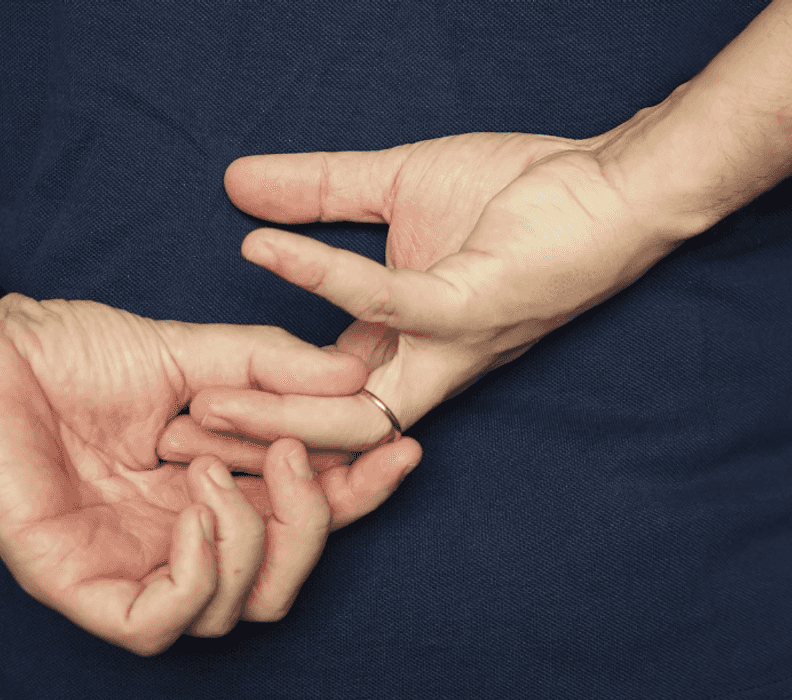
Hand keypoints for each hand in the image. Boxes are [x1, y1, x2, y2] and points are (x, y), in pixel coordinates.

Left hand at [0, 293, 420, 653]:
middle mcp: (177, 541)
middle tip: (298, 454)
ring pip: (231, 612)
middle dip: (317, 524)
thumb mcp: (194, 352)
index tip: (398, 444)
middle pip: (280, 582)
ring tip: (218, 468)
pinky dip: (197, 572)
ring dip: (252, 539)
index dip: (359, 493)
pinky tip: (191, 506)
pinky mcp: (77, 584)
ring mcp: (128, 568)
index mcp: (209, 494)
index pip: (302, 518)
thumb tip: (358, 379)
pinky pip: (160, 623)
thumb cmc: (74, 354)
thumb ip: (272, 365)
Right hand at [191, 131, 682, 445]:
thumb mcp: (394, 188)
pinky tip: (265, 248)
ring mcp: (448, 344)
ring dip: (277, 407)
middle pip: (328, 436)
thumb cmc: (518, 195)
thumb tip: (237, 185)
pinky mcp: (471, 306)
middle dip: (256, 448)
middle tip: (181, 435)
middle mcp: (425, 366)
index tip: (186, 400)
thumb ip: (315, 193)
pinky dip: (322, 278)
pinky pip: (385, 305)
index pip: (316, 397)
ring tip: (206, 393)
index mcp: (403, 348)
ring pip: (354, 409)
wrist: (610, 180)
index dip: (254, 410)